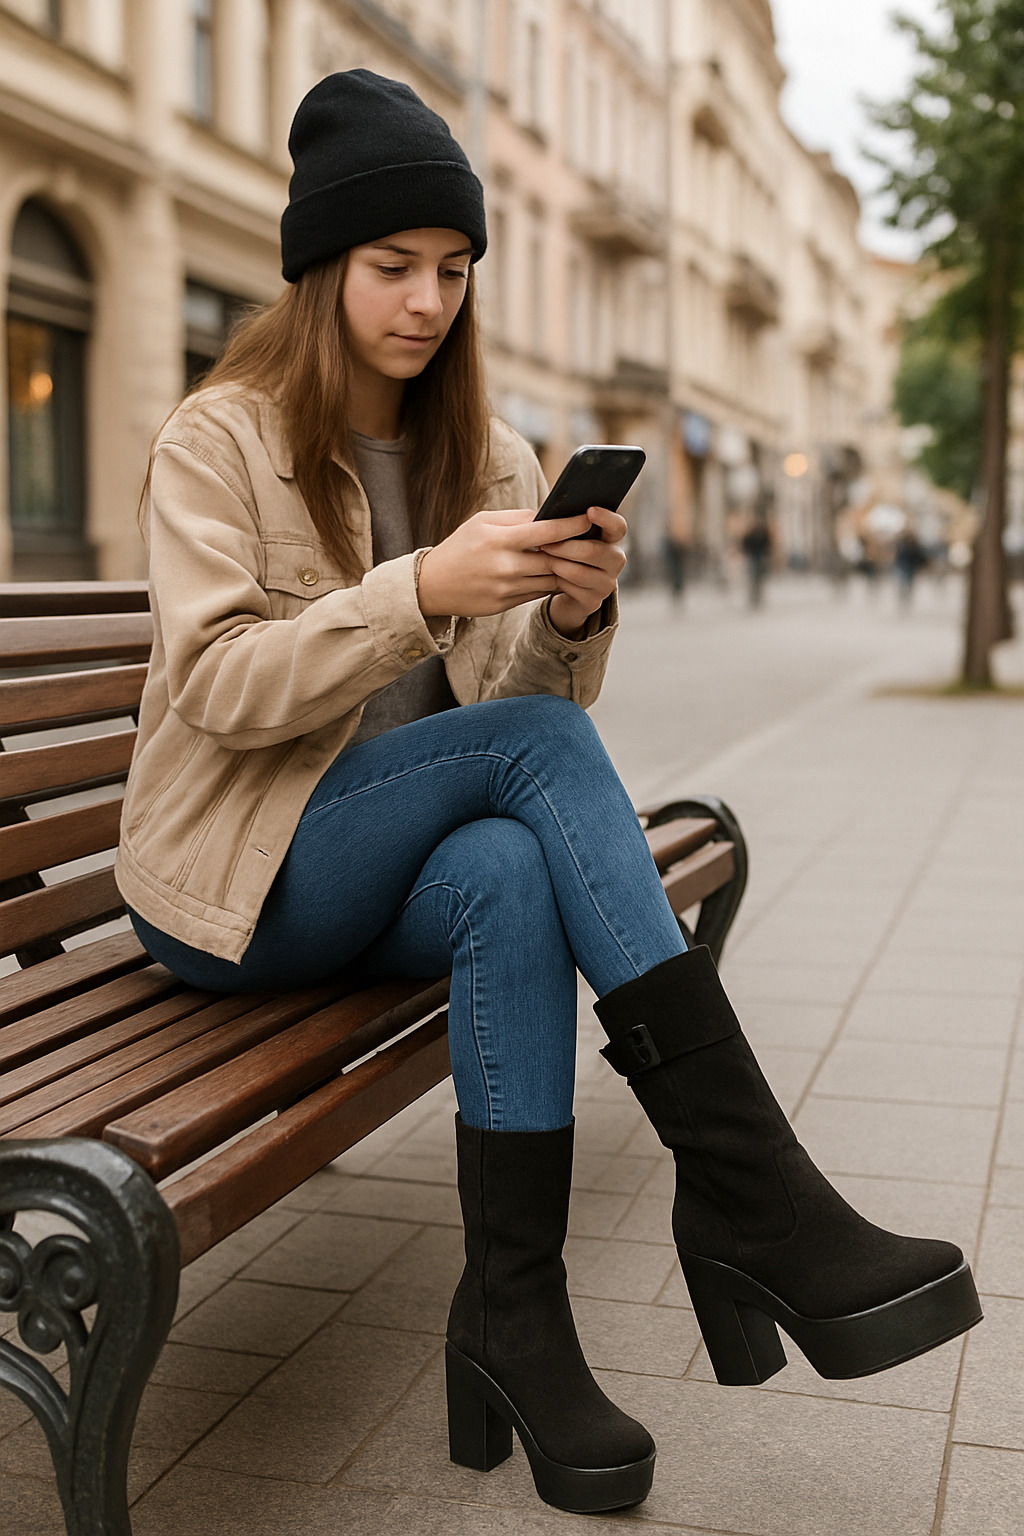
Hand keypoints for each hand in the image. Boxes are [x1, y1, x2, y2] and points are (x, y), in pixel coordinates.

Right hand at [417, 507, 595, 618]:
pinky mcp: (505, 605)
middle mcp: (505, 566)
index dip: (572, 525)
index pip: (546, 532)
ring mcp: (506, 588)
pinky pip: (538, 593)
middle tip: (590, 540)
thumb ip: (517, 518)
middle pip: (554, 559)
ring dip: (566, 569)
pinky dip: (551, 583)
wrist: (432, 585)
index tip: (589, 518)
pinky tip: (557, 574)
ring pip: (550, 579)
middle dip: (574, 550)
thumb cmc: (460, 547)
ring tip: (577, 558)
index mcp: (500, 540)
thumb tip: (549, 514)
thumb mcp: (482, 522)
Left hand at [542, 505, 626, 637]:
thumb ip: (570, 524)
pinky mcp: (594, 601)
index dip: (606, 518)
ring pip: (579, 572)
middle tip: (543, 542)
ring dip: (557, 564)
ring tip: (542, 557)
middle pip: (594, 551)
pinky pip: (572, 589)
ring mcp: (607, 583)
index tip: (589, 510)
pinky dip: (557, 580)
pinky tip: (547, 575)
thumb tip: (553, 510)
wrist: (566, 590)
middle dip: (565, 547)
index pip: (618, 526)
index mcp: (612, 539)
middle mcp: (615, 560)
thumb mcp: (571, 537)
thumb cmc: (566, 554)